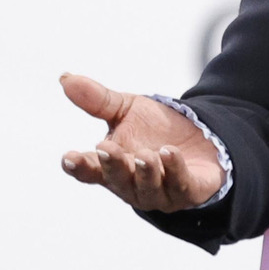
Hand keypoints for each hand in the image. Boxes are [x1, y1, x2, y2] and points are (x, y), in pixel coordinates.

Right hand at [59, 73, 225, 211]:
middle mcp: (132, 184)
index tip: (69, 158)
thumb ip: (97, 100)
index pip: (90, 170)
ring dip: (145, 172)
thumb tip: (65, 78)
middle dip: (112, 165)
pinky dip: (174, 170)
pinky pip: (180, 184)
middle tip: (105, 148)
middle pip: (117, 179)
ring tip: (145, 155)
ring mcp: (160, 191)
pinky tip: (170, 152)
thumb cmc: (157, 129)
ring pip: (147, 187)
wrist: (202, 136)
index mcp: (112, 165)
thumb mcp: (127, 110)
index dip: (79, 166)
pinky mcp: (188, 191)